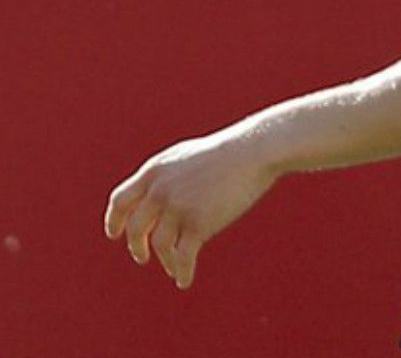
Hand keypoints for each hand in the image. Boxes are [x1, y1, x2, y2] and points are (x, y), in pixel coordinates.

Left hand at [104, 129, 279, 288]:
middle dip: (136, 246)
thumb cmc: (227, 153)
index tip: (115, 234)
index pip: (120, 201)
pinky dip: (182, 272)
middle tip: (141, 257)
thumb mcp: (187, 157)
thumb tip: (155, 193)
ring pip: (161, 245)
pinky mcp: (198, 224)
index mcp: (154, 172)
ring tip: (172, 268)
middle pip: (137, 227)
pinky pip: (183, 257)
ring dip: (165, 260)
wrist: (254, 152)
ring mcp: (178, 208)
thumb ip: (166, 176)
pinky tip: (184, 281)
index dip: (115, 220)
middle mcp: (160, 191)